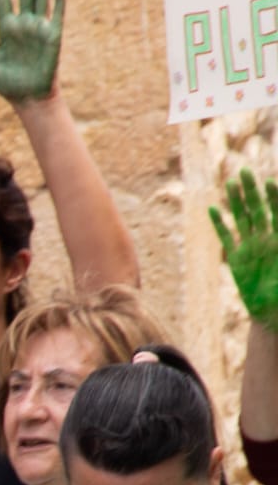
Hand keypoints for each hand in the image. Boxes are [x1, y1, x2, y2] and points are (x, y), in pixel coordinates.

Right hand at [211, 169, 277, 330]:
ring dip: (236, 202)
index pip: (277, 213)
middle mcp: (266, 239)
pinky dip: (220, 224)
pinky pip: (227, 238)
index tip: (269, 183)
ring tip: (230, 183)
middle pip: (257, 210)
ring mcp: (250, 247)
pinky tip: (214, 210)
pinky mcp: (236, 259)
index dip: (273, 198)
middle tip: (244, 172)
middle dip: (251, 191)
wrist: (272, 311)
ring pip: (241, 219)